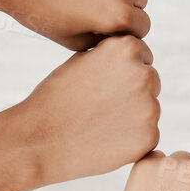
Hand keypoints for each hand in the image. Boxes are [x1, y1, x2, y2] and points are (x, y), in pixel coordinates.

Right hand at [0, 35, 159, 188]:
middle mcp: (144, 74)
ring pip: (148, 109)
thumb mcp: (82, 60)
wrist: (39, 141)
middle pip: (150, 82)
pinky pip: (147, 135)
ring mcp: (150, 108)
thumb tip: (136, 59)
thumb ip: (113, 56)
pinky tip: (105, 141)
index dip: (120, 72)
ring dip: (132, 116)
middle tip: (100, 107)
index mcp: (127, 49)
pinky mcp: (150, 137)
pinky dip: (131, 140)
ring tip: (98, 124)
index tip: (101, 85)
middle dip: (131, 92)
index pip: (141, 56)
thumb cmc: (56, 99)